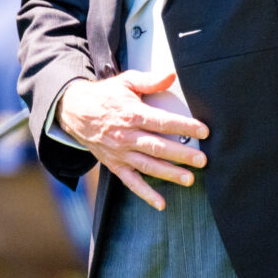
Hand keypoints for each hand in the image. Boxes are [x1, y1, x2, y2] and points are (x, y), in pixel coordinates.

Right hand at [56, 70, 208, 209]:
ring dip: (169, 174)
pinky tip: (161, 203)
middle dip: (182, 155)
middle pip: (158, 147)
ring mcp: (120, 153)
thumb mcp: (127, 81)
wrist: (75, 112)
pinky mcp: (115, 165)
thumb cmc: (105, 96)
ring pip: (148, 166)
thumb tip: (171, 74)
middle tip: (202, 160)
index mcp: (132, 114)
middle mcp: (127, 136)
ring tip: (189, 179)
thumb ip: (150, 80)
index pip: (162, 122)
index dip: (184, 126)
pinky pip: (131, 182)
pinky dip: (146, 194)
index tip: (203, 131)